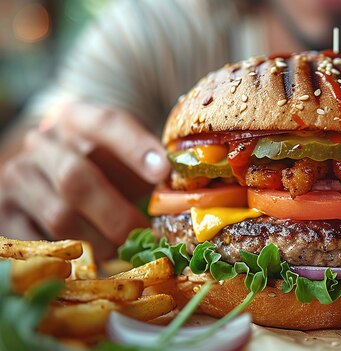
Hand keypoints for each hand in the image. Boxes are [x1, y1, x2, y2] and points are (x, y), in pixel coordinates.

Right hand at [0, 102, 169, 257]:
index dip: (135, 147)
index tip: (163, 171)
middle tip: (146, 234)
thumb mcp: (124, 156)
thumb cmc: (104, 168)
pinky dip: (74, 258)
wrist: (49, 175)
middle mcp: (41, 144)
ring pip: (59, 217)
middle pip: (76, 178)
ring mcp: (17, 179)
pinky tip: (96, 261)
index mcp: (76, 118)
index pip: (106, 124)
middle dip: (117, 214)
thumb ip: (149, 166)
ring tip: (124, 250)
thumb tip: (179, 190)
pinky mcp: (5, 214)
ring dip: (100, 241)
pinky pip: (40, 244)